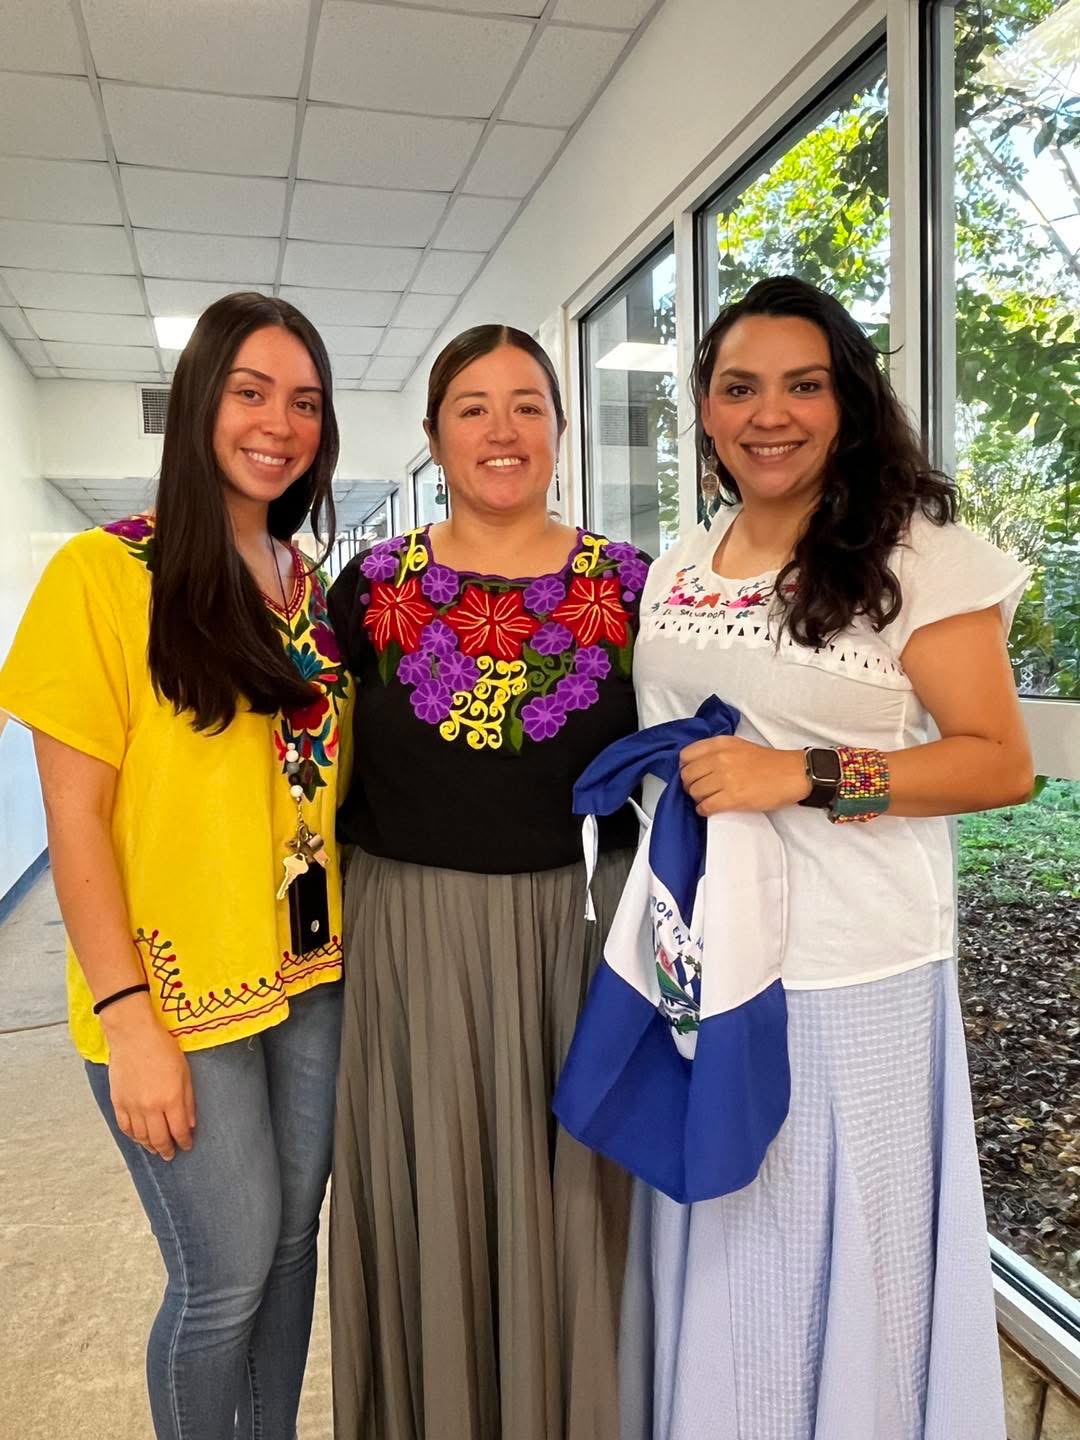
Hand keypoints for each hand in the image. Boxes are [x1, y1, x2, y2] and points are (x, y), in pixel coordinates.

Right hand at [102, 997, 194, 1160]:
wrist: (133, 1034)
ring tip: (156, 1149)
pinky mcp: (117, 1102)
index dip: (184, 1141)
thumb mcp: (185, 1071)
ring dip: (150, 1146)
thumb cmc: (162, 1047)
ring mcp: (132, 1106)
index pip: (179, 1130)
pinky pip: (125, 1127)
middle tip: (171, 1154)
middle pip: (159, 1139)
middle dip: (167, 1149)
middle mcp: (150, 1107)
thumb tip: (191, 1123)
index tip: (187, 1145)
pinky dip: (133, 1137)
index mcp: (170, 1099)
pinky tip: (139, 1138)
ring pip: (141, 1137)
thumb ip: (188, 1100)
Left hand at [679, 736, 809, 815]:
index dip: (685, 767)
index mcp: (720, 744)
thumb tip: (695, 765)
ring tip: (706, 799)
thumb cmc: (767, 762)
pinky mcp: (732, 798)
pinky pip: (705, 806)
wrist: (791, 774)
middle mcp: (719, 759)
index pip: (686, 755)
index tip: (691, 774)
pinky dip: (703, 810)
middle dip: (690, 784)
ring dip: (697, 798)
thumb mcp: (738, 745)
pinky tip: (708, 809)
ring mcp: (725, 778)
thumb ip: (716, 751)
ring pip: (694, 792)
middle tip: (698, 789)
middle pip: (687, 775)